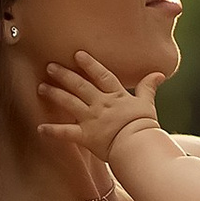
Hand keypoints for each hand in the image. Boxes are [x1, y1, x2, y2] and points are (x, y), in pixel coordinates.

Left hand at [38, 50, 164, 165]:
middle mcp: (100, 104)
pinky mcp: (85, 136)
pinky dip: (52, 131)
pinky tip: (40, 128)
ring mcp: (91, 119)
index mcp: (116, 96)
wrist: (138, 145)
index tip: (77, 54)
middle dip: (64, 75)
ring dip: (55, 94)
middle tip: (50, 66)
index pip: (101, 75)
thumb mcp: (147, 103)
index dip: (89, 64)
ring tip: (41, 87)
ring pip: (69, 103)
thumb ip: (148, 87)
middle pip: (80, 85)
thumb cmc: (145, 125)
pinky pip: (65, 133)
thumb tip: (159, 73)